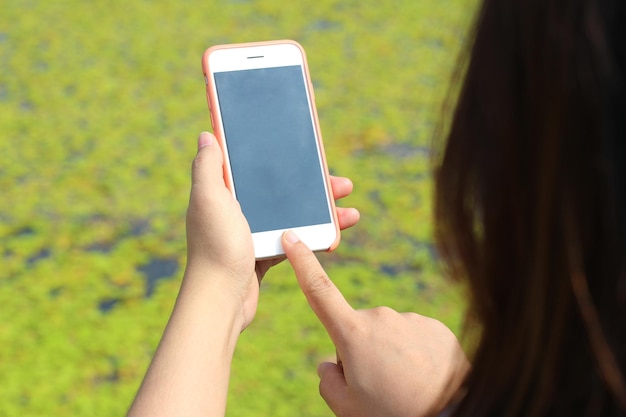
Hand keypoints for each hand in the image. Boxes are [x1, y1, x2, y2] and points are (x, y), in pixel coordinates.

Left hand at [185, 132, 359, 329]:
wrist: (220, 300)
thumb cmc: (216, 248)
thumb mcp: (209, 199)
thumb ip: (207, 166)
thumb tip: (208, 135)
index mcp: (224, 193)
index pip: (257, 167)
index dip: (282, 158)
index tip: (309, 152)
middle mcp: (237, 211)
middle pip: (281, 190)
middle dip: (313, 186)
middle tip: (343, 184)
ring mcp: (251, 234)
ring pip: (292, 215)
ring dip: (322, 212)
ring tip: (350, 213)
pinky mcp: (263, 254)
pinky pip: (294, 239)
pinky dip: (315, 236)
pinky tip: (334, 235)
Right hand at [282, 232, 469, 416]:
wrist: (452, 415)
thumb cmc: (393, 415)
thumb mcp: (347, 407)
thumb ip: (328, 381)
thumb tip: (331, 365)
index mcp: (353, 333)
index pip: (319, 290)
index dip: (302, 262)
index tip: (292, 237)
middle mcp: (381, 318)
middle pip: (358, 331)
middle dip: (362, 353)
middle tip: (379, 387)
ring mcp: (411, 320)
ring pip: (389, 337)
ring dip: (391, 356)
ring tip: (406, 387)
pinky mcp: (436, 328)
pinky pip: (415, 339)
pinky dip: (416, 356)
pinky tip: (425, 379)